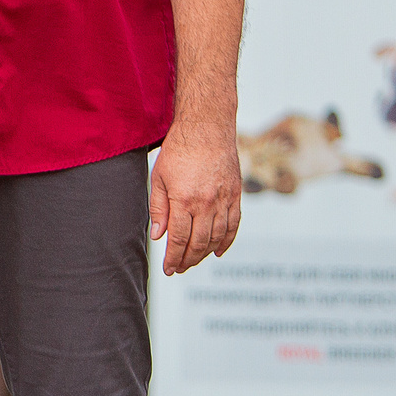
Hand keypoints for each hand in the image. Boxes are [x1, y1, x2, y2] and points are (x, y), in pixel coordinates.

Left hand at [149, 124, 241, 275]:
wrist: (208, 127)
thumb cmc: (179, 150)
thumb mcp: (159, 177)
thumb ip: (159, 208)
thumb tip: (159, 236)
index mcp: (184, 200)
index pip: (178, 239)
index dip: (173, 258)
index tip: (168, 269)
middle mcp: (206, 203)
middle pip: (198, 243)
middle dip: (187, 260)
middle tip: (179, 268)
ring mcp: (224, 200)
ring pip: (217, 238)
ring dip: (205, 254)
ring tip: (193, 261)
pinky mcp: (236, 195)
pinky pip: (233, 225)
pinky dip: (226, 241)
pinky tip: (218, 251)